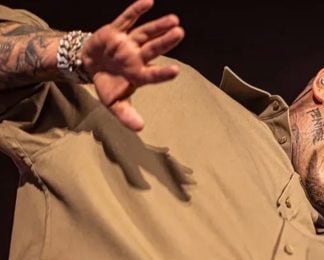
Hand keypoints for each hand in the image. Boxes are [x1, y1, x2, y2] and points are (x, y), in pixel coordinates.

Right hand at [80, 0, 183, 130]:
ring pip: (145, 33)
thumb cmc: (107, 84)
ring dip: (158, 26)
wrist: (88, 66)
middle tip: (180, 33)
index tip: (176, 71)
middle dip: (166, 41)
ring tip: (174, 20)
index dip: (163, 73)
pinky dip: (136, 10)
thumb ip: (126, 115)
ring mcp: (128, 43)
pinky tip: (148, 2)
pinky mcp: (116, 31)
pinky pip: (127, 19)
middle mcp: (137, 57)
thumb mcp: (113, 103)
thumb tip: (140, 129)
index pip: (153, 74)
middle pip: (154, 48)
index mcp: (138, 74)